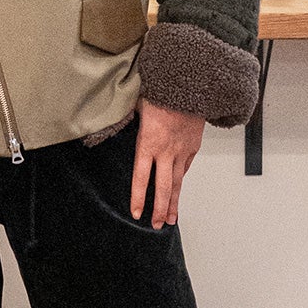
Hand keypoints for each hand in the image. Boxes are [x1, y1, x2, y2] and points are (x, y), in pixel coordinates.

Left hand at [130, 96, 204, 228]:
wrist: (193, 83)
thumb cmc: (162, 92)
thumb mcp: (138, 108)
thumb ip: (130, 124)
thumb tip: (115, 127)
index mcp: (148, 143)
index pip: (140, 178)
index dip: (138, 198)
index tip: (136, 214)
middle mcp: (166, 151)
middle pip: (162, 188)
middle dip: (159, 209)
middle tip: (156, 225)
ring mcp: (181, 151)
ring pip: (177, 183)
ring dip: (173, 203)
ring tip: (171, 219)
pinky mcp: (193, 147)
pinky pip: (185, 168)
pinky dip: (180, 181)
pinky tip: (177, 192)